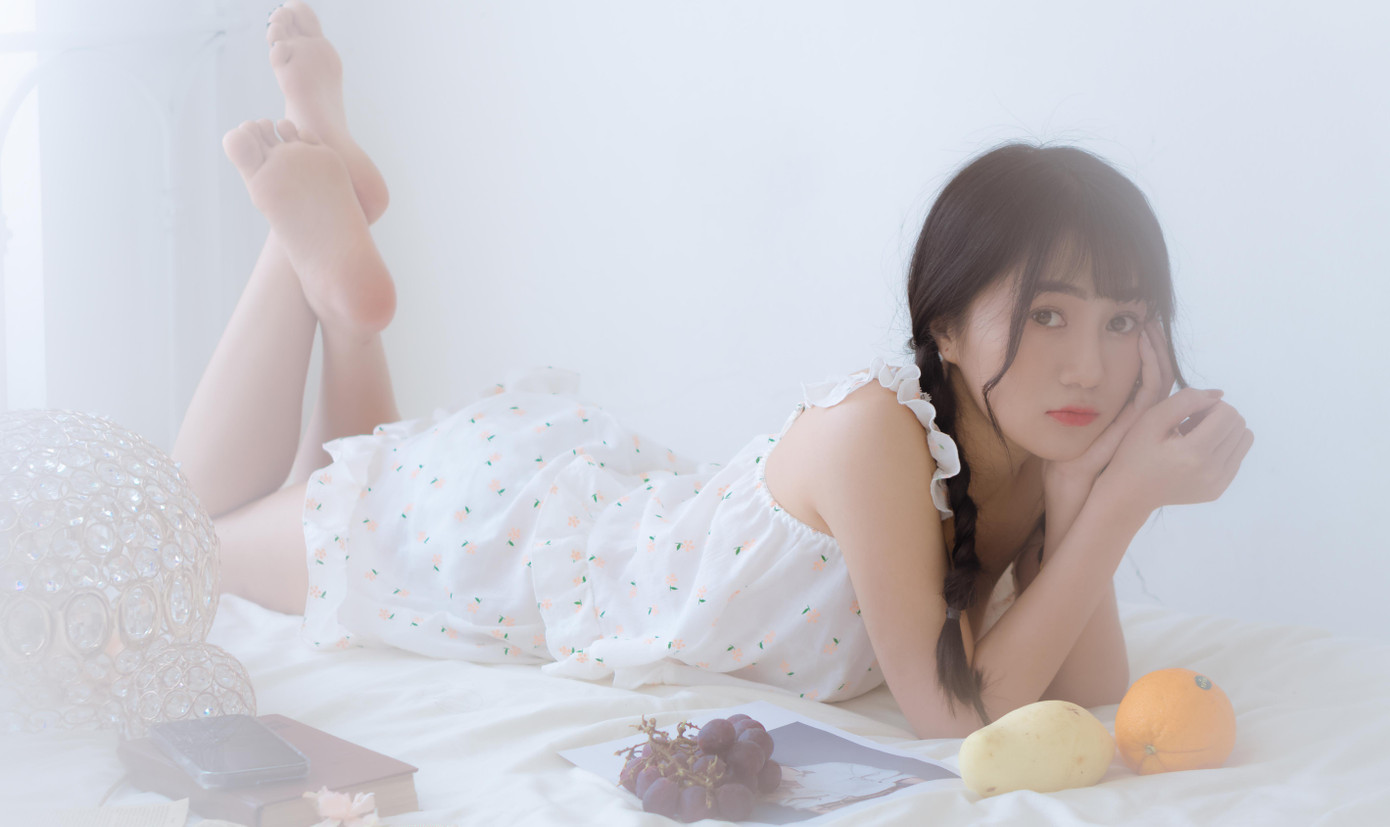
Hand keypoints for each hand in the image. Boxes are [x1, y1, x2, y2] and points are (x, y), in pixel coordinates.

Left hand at [1041, 319, 1175, 499]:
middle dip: (1156, 344)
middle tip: (1151, 317)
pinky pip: (1151, 388)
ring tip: (1150, 324)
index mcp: (1125, 415)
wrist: (1071, 491)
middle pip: (1159, 373)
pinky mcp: (1138, 423)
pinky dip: (1151, 363)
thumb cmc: (1066, 467)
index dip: (1147, 352)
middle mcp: (1139, 418)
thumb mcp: (1070, 427)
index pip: (1146, 377)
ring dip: (1157, 348)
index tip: (1140, 325)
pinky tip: (1143, 344)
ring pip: (1161, 377)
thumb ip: (1074, 408)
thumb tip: (1070, 383)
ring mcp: (1142, 421)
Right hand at [1102, 386, 1254, 513]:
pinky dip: (1221, 448)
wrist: (1129, 493)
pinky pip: (1237, 457)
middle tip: (1191, 424)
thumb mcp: (1152, 418)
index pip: (1228, 414)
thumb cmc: (1136, 453)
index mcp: (1195, 453)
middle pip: (1240, 425)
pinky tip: (1197, 453)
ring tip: (1197, 437)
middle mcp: (1212, 471)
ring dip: (1223, 431)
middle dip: (1218, 417)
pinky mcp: (1218, 490)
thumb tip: (1217, 396)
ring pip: (1244, 440)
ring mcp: (1218, 484)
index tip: (1189, 414)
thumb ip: (1185, 400)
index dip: (1210, 405)